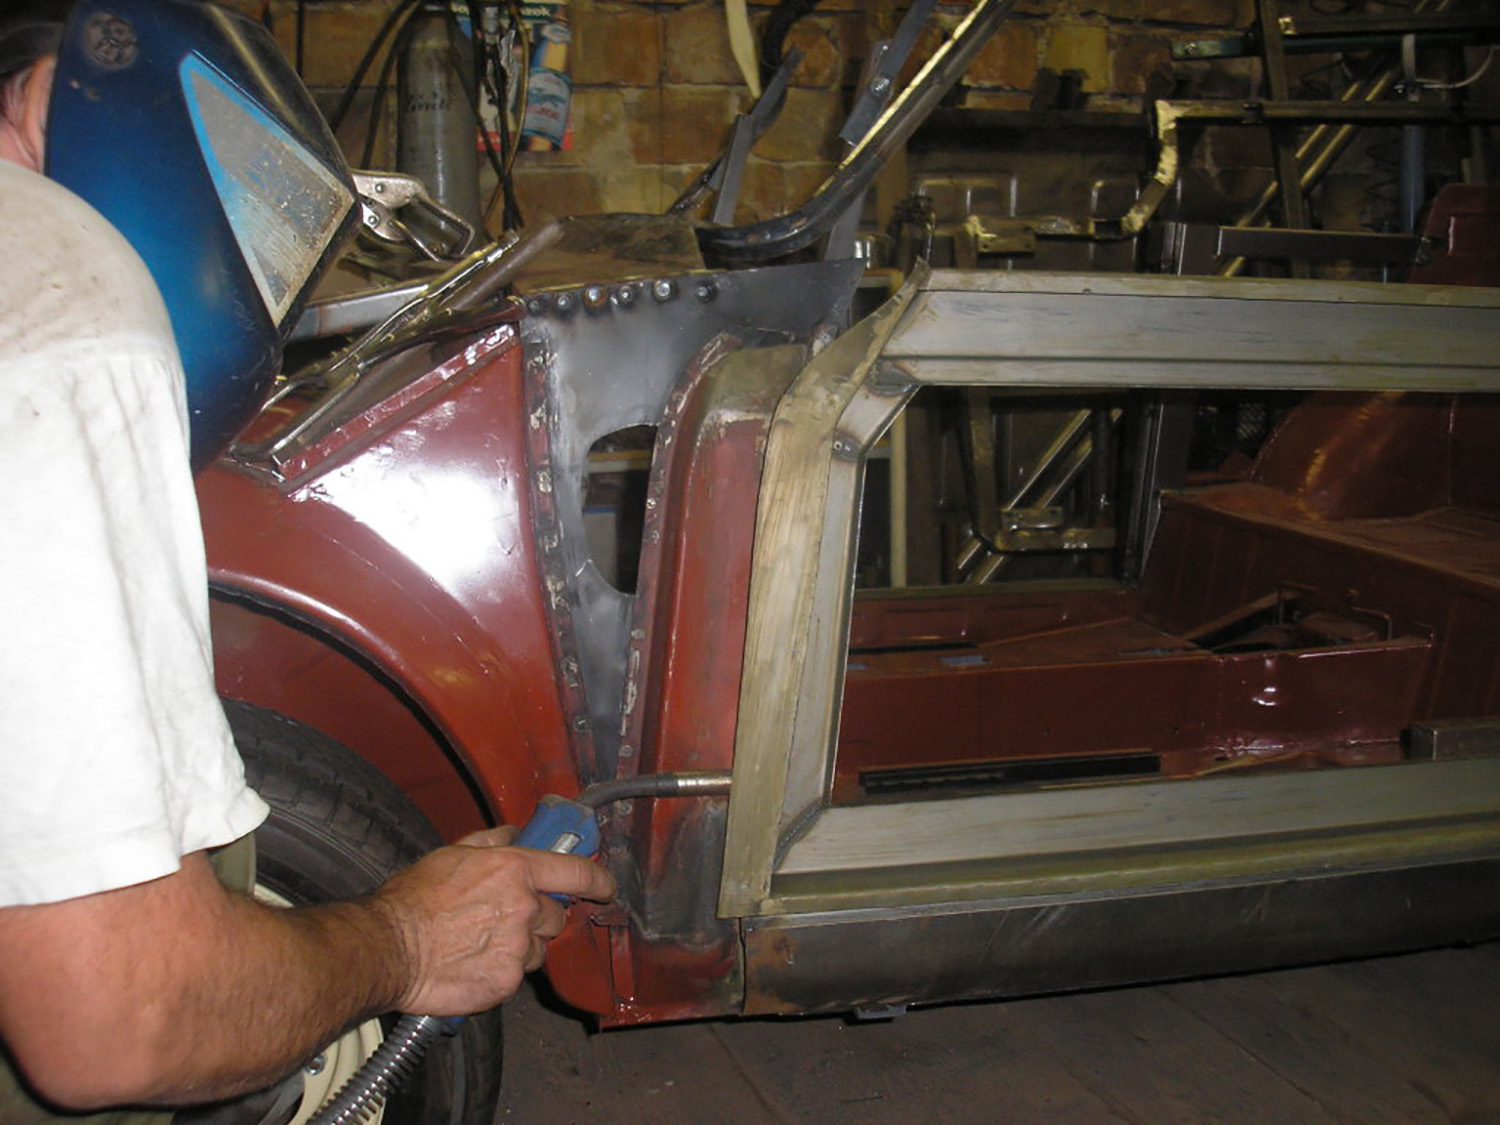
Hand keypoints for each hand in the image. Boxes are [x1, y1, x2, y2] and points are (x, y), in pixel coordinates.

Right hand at [369, 828, 615, 1015]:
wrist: (388, 949)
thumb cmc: (413, 900)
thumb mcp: (453, 853)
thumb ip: (494, 841)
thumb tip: (518, 832)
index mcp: (515, 870)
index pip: (576, 872)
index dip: (598, 879)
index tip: (605, 885)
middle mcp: (524, 907)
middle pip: (555, 915)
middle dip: (537, 917)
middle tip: (503, 917)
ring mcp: (517, 947)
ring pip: (538, 949)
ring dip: (521, 947)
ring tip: (482, 942)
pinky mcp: (506, 981)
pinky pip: (517, 976)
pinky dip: (502, 972)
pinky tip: (475, 963)